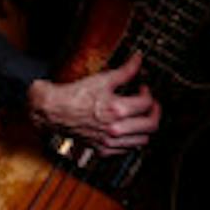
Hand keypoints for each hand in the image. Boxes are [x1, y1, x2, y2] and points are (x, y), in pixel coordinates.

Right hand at [26, 54, 160, 151]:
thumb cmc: (76, 95)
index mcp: (116, 109)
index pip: (147, 103)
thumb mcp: (103, 79)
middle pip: (151, 125)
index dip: (148, 93)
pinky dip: (131, 140)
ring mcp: (109, 141)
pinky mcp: (103, 150)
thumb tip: (138, 59)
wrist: (54, 111)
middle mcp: (115, 128)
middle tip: (151, 105)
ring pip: (142, 140)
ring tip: (140, 117)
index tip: (143, 89)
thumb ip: (126, 71)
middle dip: (155, 113)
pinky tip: (126, 129)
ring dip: (144, 127)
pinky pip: (127, 150)